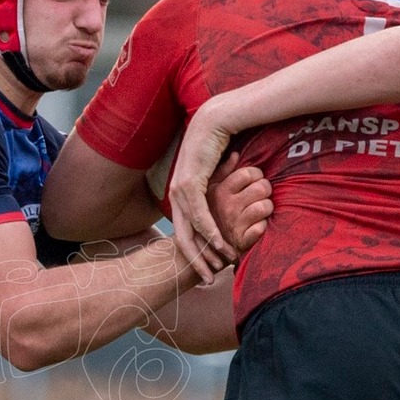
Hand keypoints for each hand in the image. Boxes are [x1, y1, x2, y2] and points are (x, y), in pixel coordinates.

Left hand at [168, 100, 238, 277]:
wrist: (218, 117)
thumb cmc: (222, 143)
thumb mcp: (217, 173)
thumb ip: (216, 189)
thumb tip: (224, 203)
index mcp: (180, 192)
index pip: (184, 230)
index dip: (196, 252)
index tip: (209, 269)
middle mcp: (175, 193)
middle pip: (181, 236)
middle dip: (195, 261)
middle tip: (208, 281)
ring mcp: (180, 188)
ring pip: (190, 229)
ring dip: (205, 250)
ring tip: (219, 267)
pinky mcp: (190, 183)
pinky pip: (199, 214)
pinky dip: (209, 232)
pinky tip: (221, 245)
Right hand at [203, 164, 272, 266]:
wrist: (204, 253)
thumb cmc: (212, 217)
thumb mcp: (211, 192)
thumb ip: (223, 173)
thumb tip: (235, 155)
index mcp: (218, 190)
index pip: (248, 173)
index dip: (257, 175)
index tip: (255, 180)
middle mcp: (225, 205)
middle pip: (261, 187)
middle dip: (266, 191)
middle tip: (263, 196)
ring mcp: (233, 223)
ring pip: (265, 206)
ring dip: (268, 209)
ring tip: (262, 212)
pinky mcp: (240, 241)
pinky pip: (262, 228)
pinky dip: (263, 227)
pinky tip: (259, 227)